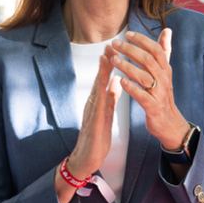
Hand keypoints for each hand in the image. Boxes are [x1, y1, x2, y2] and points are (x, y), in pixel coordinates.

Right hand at [67, 50, 120, 178]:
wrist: (87, 158)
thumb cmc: (97, 137)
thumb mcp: (106, 114)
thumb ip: (110, 97)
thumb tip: (116, 82)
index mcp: (98, 102)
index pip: (104, 79)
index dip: (109, 63)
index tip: (116, 47)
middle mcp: (93, 104)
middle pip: (99, 79)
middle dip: (105, 62)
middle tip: (110, 44)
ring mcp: (92, 112)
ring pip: (97, 89)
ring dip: (101, 74)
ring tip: (106, 59)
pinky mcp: (94, 123)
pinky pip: (98, 107)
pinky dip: (101, 95)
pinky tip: (105, 87)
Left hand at [112, 29, 190, 149]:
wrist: (170, 123)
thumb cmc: (163, 95)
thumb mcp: (165, 72)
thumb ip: (164, 51)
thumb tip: (167, 30)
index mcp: (166, 70)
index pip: (156, 50)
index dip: (142, 40)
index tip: (127, 34)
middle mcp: (164, 79)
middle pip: (148, 60)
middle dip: (130, 50)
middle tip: (115, 44)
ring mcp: (159, 93)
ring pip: (144, 77)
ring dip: (127, 67)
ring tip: (114, 60)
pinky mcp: (153, 107)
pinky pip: (142, 96)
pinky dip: (132, 88)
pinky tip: (121, 81)